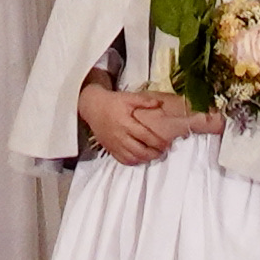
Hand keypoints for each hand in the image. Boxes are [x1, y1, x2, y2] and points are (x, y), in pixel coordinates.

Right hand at [77, 78, 191, 164]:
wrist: (93, 108)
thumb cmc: (112, 102)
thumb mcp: (128, 98)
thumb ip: (144, 101)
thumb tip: (159, 103)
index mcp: (125, 123)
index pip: (144, 136)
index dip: (157, 142)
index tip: (167, 144)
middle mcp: (119, 136)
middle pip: (139, 151)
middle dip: (153, 154)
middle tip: (163, 152)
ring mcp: (114, 144)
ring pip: (131, 158)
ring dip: (145, 159)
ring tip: (154, 156)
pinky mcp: (110, 149)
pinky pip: (122, 160)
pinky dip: (133, 162)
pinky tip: (141, 159)